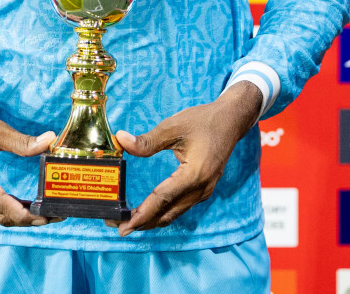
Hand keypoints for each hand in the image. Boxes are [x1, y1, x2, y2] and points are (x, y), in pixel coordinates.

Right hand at [0, 86, 57, 226]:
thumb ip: (21, 141)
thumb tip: (50, 141)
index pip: (1, 203)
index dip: (26, 213)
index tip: (48, 215)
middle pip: (1, 216)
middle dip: (30, 219)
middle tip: (57, 215)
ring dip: (22, 217)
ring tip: (49, 213)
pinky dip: (13, 210)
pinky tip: (31, 207)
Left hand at [112, 81, 262, 235]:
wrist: (230, 121)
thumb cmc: (203, 121)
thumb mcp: (173, 126)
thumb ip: (147, 140)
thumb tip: (121, 140)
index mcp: (194, 174)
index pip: (163, 199)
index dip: (142, 213)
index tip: (124, 225)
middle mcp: (201, 188)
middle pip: (168, 213)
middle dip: (143, 223)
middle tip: (118, 228)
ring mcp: (204, 191)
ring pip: (175, 213)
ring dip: (152, 220)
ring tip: (129, 223)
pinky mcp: (203, 189)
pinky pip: (181, 207)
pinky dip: (163, 212)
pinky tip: (149, 212)